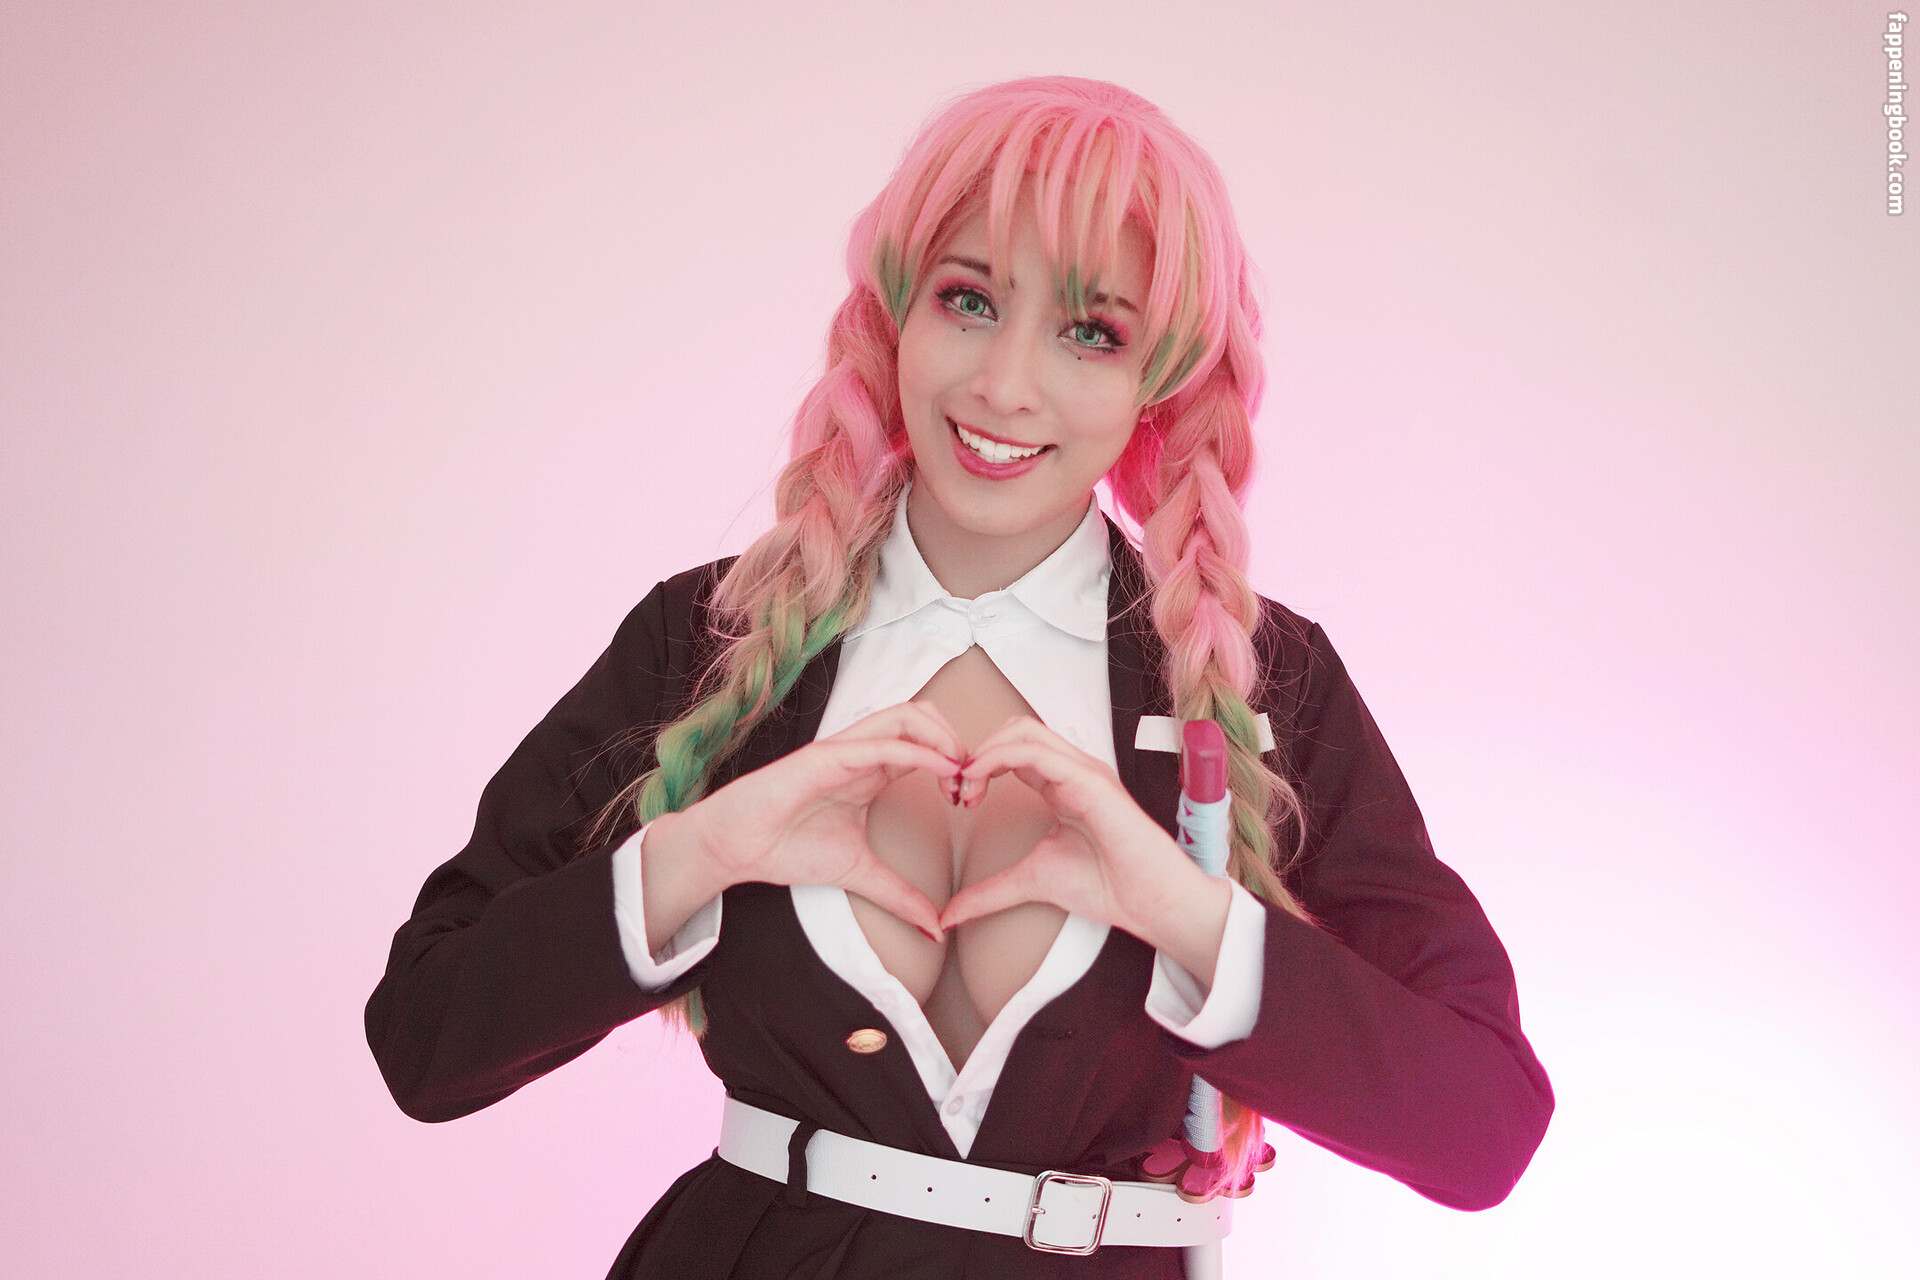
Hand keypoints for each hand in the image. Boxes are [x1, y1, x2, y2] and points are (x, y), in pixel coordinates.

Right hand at [646, 703, 964, 939]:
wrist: (734, 848)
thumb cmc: (787, 848)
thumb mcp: (858, 873)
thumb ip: (899, 895)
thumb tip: (936, 928)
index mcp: (873, 768)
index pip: (929, 743)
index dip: (960, 763)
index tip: (973, 799)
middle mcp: (863, 750)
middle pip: (926, 717)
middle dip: (960, 742)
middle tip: (973, 785)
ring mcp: (844, 748)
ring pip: (908, 716)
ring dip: (945, 739)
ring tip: (963, 774)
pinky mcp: (826, 755)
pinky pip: (881, 742)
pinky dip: (919, 750)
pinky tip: (944, 768)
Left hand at [937, 718, 1232, 982]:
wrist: (1151, 903)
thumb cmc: (1106, 886)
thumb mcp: (1030, 882)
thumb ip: (988, 892)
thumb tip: (948, 915)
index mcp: (1061, 784)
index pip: (1012, 750)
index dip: (977, 766)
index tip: (958, 799)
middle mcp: (1073, 768)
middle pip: (1014, 729)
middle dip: (977, 751)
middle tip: (957, 791)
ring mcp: (1083, 769)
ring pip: (1022, 731)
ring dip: (983, 752)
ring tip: (966, 788)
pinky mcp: (1089, 779)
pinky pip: (1035, 751)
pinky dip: (998, 758)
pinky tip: (979, 782)